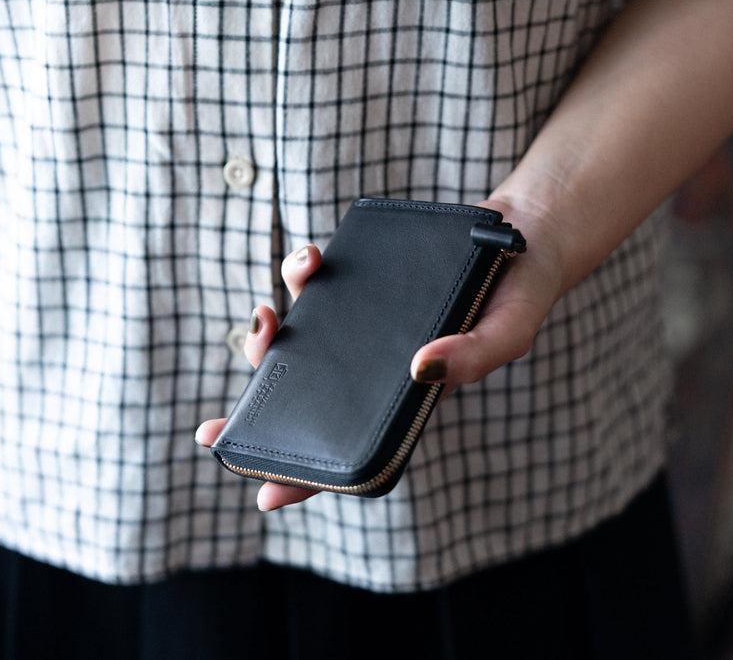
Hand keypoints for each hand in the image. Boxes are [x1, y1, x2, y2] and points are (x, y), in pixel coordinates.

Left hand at [195, 197, 562, 510]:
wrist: (520, 234)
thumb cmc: (518, 295)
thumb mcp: (509, 332)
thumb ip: (475, 356)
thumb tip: (419, 367)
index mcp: (406, 396)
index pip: (352, 446)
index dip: (310, 479)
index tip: (266, 499)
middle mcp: (375, 365)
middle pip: (305, 398)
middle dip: (254, 414)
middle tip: (212, 428)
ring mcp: (361, 324)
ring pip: (298, 342)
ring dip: (267, 338)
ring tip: (266, 318)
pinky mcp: (358, 280)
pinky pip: (315, 284)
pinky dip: (303, 272)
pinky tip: (310, 262)